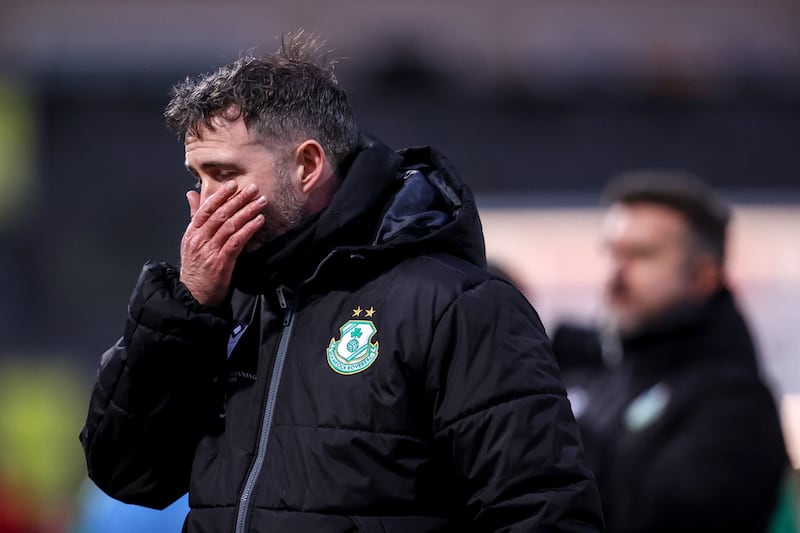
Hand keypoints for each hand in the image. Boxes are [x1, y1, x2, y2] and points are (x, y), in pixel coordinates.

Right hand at [179, 181, 265, 305]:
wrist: (192, 295)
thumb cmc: (195, 269)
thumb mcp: (190, 241)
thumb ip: (194, 217)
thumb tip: (192, 195)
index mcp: (192, 232)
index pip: (206, 209)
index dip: (221, 195)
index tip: (233, 184)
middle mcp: (199, 239)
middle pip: (221, 214)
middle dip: (239, 199)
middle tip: (253, 189)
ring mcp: (210, 250)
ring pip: (230, 225)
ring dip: (247, 212)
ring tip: (261, 202)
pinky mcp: (221, 262)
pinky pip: (236, 241)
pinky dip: (248, 229)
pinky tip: (258, 221)